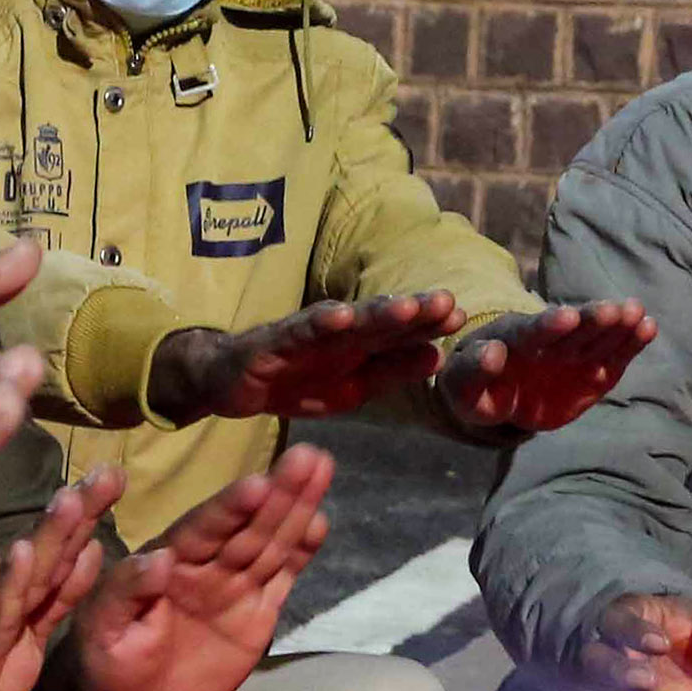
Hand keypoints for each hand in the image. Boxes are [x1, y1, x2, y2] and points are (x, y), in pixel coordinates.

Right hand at [0, 467, 124, 690]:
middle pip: (39, 544)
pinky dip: (8, 584)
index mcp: (5, 584)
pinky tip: (22, 555)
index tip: (114, 473)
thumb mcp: (29, 633)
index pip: (50, 543)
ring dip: (45, 535)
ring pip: (17, 572)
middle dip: (75, 509)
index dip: (83, 510)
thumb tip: (93, 548)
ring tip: (71, 499)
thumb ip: (59, 594)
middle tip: (108, 473)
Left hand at [68, 448, 334, 690]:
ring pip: (271, 541)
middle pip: (247, 525)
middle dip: (277, 492)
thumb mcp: (102, 628)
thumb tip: (160, 558)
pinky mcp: (257, 612)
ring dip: (297, 506)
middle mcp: (206, 563)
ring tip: (321, 467)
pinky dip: (301, 551)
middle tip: (309, 456)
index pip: (203, 529)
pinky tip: (320, 523)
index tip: (257, 484)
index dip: (230, 508)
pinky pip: (282, 576)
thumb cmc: (109, 659)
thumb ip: (126, 591)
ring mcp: (235, 585)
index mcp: (168, 560)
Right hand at [145, 293, 459, 421]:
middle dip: (414, 311)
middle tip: (447, 302)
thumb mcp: (351, 388)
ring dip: (376, 312)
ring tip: (406, 306)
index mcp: (360, 346)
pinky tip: (341, 316)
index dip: (430, 324)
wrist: (229, 382)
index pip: (401, 332)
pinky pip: (299, 331)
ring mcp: (306, 335)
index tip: (462, 317)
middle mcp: (338, 333)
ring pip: (347, 321)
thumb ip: (391, 372)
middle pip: (381, 320)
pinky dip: (320, 322)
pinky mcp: (274, 342)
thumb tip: (438, 356)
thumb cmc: (295, 381)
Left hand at [437, 301, 657, 434]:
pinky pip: (614, 355)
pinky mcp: (594, 369)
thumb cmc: (476, 390)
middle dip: (590, 319)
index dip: (548, 325)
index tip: (566, 316)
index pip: (531, 330)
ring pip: (596, 336)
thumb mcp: (462, 387)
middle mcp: (548, 338)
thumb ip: (472, 372)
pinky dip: (630, 343)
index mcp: (513, 337)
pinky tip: (648, 327)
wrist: (502, 398)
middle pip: (571, 328)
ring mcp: (574, 352)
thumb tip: (493, 352)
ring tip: (636, 313)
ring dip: (616, 325)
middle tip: (612, 310)